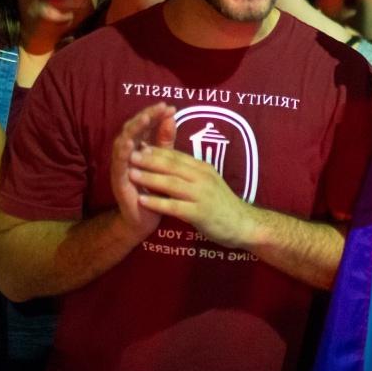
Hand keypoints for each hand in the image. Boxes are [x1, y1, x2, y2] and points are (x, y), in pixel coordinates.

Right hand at [110, 103, 174, 238]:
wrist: (144, 220)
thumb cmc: (153, 190)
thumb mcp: (162, 162)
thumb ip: (165, 141)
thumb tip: (171, 117)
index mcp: (138, 149)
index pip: (144, 126)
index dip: (155, 115)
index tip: (170, 107)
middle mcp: (126, 155)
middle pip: (133, 130)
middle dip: (145, 117)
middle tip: (159, 107)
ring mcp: (120, 167)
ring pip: (123, 143)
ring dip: (134, 130)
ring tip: (145, 118)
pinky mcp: (118, 181)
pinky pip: (119, 165)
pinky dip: (123, 153)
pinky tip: (130, 144)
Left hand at [128, 144, 251, 247]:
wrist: (243, 225)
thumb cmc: (222, 205)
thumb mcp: (208, 182)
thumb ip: (190, 172)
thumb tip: (169, 163)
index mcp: (203, 169)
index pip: (177, 156)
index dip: (156, 151)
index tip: (138, 145)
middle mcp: (203, 178)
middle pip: (172, 166)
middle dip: (149, 160)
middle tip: (129, 155)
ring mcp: (202, 195)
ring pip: (172, 183)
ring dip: (149, 178)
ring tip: (130, 174)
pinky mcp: (200, 213)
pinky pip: (175, 206)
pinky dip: (157, 202)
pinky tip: (141, 201)